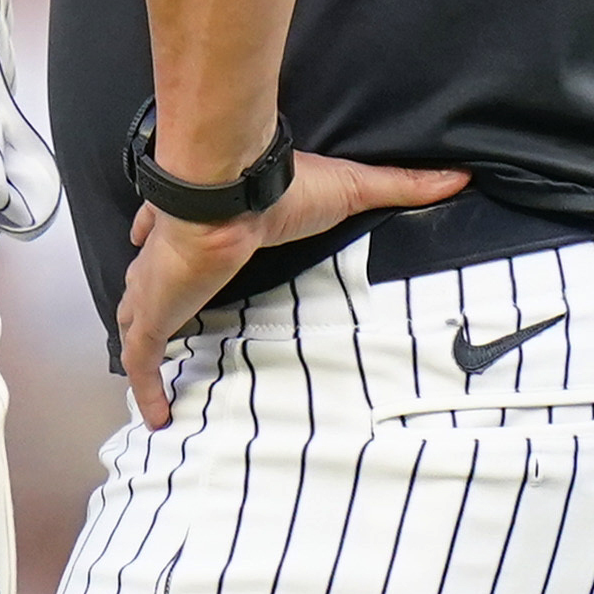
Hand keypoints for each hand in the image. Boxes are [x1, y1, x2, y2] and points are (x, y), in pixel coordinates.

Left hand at [115, 152, 466, 428]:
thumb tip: (455, 177)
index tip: (184, 268)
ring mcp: (157, 287)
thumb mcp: (352, 189)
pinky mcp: (152, 316)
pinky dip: (146, 386)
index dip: (179, 251)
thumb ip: (401, 185)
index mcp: (212, 224)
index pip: (186, 237)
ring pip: (138, 318)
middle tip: (167, 322)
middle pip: (151, 280)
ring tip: (156, 370)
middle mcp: (174, 255)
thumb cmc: (282, 189)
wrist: (227, 192)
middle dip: (154, 300)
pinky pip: (141, 359)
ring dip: (144, 339)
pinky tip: (158, 416)